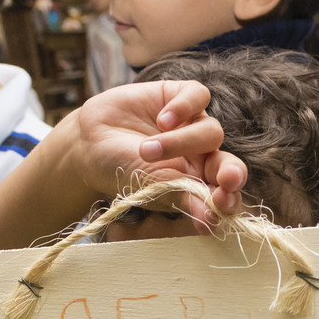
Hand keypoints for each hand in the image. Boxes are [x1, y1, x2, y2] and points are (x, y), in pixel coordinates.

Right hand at [74, 80, 247, 225]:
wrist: (88, 144)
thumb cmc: (120, 171)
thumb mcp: (150, 189)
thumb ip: (183, 199)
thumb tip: (212, 222)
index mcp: (199, 185)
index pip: (226, 194)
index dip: (230, 200)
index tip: (221, 205)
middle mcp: (202, 156)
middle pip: (229, 164)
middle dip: (231, 173)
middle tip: (227, 178)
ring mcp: (193, 124)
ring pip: (211, 132)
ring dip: (181, 143)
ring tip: (147, 151)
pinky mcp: (180, 96)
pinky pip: (199, 96)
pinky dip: (184, 108)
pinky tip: (162, 120)